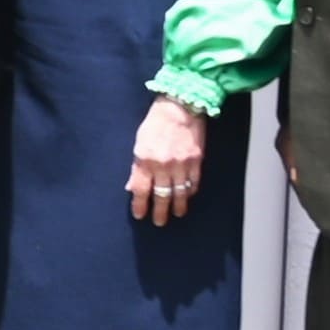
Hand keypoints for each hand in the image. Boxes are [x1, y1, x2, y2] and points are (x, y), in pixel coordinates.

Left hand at [127, 95, 210, 225]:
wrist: (180, 107)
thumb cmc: (155, 123)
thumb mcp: (139, 142)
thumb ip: (137, 166)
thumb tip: (132, 186)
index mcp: (145, 159)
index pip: (141, 189)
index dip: (140, 205)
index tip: (140, 215)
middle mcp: (164, 165)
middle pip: (161, 195)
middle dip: (160, 211)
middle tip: (159, 222)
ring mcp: (182, 164)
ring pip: (180, 193)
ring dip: (177, 206)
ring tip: (175, 214)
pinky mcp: (197, 161)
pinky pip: (193, 183)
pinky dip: (190, 192)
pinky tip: (186, 197)